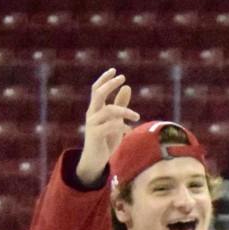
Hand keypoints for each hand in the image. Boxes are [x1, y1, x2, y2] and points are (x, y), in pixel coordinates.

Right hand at [76, 69, 138, 186]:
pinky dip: (122, 126)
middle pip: (98, 94)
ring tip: (137, 116)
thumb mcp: (116, 119)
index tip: (116, 71)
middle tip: (123, 78)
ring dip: (125, 111)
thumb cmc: (106, 138)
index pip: (96, 89)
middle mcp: (92, 114)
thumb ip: (120, 104)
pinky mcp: (96, 135)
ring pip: (108, 110)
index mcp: (95, 109)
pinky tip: (129, 129)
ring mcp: (92, 124)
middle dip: (110, 85)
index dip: (104, 79)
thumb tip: (127, 87)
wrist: (96, 159)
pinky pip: (110, 126)